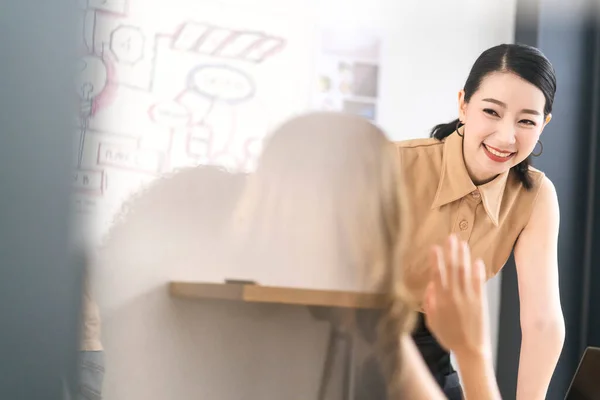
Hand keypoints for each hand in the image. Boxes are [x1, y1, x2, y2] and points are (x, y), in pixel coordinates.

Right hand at [423, 234, 490, 358]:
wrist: (470, 349)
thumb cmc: (448, 336)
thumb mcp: (432, 321)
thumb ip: (430, 302)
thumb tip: (431, 285)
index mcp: (440, 300)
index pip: (437, 275)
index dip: (435, 260)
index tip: (434, 247)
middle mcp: (454, 295)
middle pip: (452, 269)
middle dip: (451, 252)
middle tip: (451, 237)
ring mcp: (468, 297)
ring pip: (464, 272)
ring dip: (463, 257)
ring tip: (462, 243)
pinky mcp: (480, 301)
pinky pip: (478, 283)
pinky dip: (478, 271)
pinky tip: (477, 260)